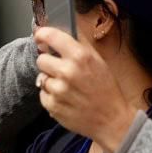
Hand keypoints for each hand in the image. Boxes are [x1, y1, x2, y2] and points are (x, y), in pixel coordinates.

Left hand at [34, 27, 137, 152]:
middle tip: (61, 69)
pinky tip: (65, 98)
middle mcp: (67, 71)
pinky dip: (51, 96)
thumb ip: (79, 45)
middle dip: (49, 63)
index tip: (40, 37)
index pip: (50, 36)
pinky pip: (43, 94)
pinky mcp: (52, 106)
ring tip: (67, 87)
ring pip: (41, 77)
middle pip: (41, 59)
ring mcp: (58, 90)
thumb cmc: (106, 89)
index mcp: (80, 56)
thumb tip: (59, 33)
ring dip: (51, 81)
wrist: (111, 119)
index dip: (42, 35)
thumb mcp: (98, 61)